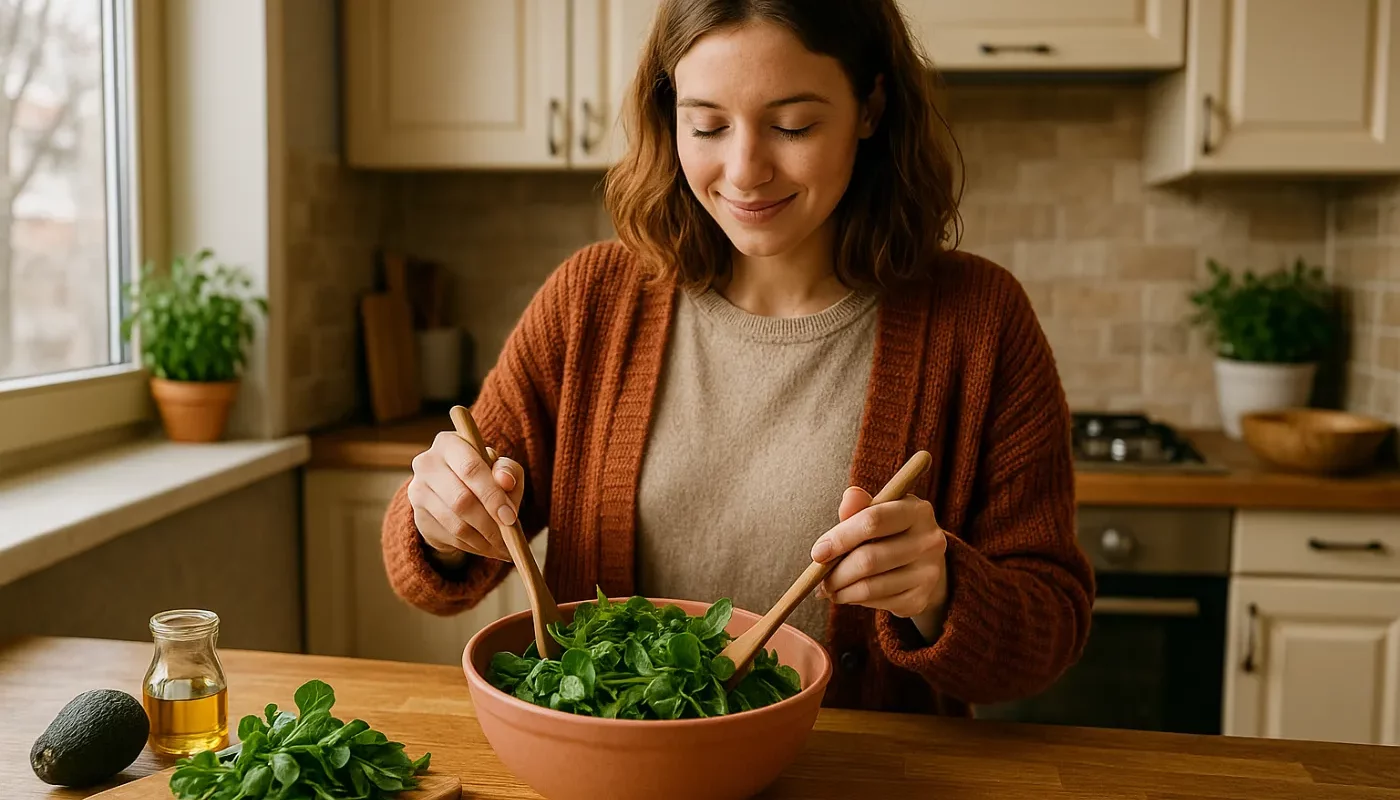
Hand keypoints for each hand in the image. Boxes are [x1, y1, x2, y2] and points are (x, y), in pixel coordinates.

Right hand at [406, 430, 524, 562]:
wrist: (453, 493)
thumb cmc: (483, 475)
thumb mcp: (500, 469)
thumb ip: (508, 470)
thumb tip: (506, 481)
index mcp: (448, 443)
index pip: (470, 469)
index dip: (492, 495)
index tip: (510, 518)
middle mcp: (426, 464)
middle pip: (461, 500)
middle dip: (490, 524)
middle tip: (509, 538)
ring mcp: (418, 491)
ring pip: (456, 524)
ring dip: (483, 540)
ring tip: (502, 547)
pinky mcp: (418, 517)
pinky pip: (450, 538)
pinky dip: (473, 547)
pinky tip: (487, 547)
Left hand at [811, 486, 947, 640]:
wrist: (921, 562)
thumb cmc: (890, 531)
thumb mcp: (876, 512)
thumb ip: (859, 506)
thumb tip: (850, 496)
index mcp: (917, 511)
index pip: (873, 521)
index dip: (840, 537)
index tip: (818, 552)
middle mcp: (929, 541)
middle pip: (868, 560)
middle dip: (835, 572)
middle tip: (818, 577)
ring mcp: (928, 573)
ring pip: (870, 587)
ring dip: (840, 590)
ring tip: (829, 587)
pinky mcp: (920, 599)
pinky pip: (877, 604)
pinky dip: (854, 600)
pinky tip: (848, 593)